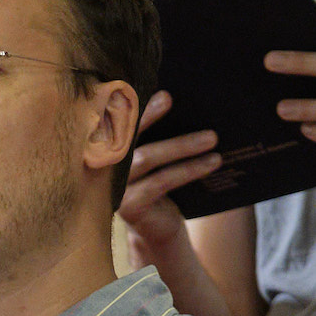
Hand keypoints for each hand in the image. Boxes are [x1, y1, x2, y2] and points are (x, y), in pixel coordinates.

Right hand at [120, 91, 222, 261]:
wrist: (158, 226)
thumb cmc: (158, 179)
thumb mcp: (153, 152)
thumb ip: (152, 130)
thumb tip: (172, 95)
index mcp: (106, 146)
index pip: (113, 119)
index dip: (126, 104)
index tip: (150, 89)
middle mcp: (103, 165)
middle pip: (124, 135)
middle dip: (147, 115)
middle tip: (169, 98)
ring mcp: (115, 187)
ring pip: (147, 158)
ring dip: (181, 145)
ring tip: (212, 138)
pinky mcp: (130, 206)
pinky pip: (161, 181)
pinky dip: (188, 170)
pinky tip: (211, 162)